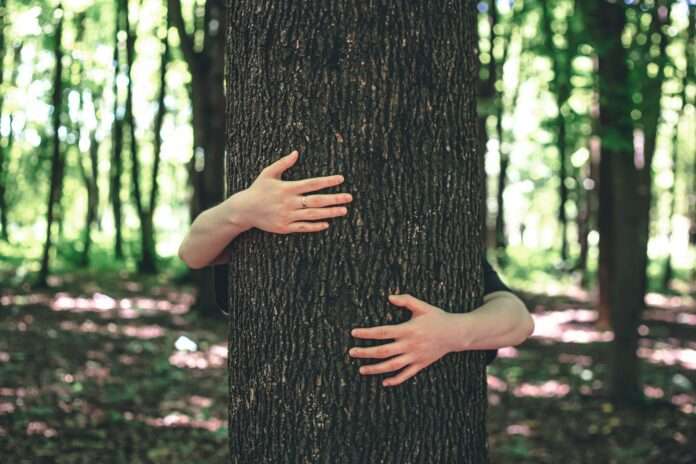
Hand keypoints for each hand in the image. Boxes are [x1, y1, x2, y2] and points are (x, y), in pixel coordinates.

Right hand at [235, 150, 352, 233]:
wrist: (244, 210)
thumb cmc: (258, 189)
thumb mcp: (268, 173)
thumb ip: (283, 163)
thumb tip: (296, 152)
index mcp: (287, 188)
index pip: (312, 184)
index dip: (327, 181)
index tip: (341, 179)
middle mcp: (289, 202)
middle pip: (316, 200)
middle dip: (334, 199)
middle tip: (349, 197)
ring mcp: (287, 216)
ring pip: (313, 215)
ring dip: (329, 213)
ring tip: (343, 211)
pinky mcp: (284, 227)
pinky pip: (303, 227)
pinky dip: (315, 226)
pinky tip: (327, 224)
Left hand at [349, 293, 457, 386]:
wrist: (456, 333)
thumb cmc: (437, 318)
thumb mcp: (422, 306)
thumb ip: (406, 300)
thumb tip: (389, 297)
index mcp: (408, 329)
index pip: (382, 332)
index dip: (367, 333)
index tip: (354, 333)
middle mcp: (410, 344)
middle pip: (383, 351)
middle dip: (366, 352)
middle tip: (351, 352)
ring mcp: (415, 356)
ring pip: (392, 366)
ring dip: (375, 369)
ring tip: (361, 370)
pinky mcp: (421, 364)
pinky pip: (406, 374)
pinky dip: (395, 380)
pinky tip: (384, 382)